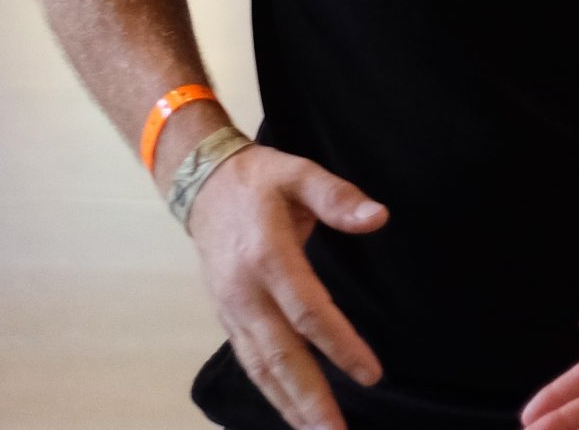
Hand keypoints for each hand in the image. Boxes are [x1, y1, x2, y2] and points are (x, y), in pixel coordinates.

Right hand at [185, 144, 388, 429]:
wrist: (201, 185)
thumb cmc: (260, 180)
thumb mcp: (299, 173)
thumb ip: (338, 197)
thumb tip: (378, 218)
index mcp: (266, 257)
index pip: (307, 311)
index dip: (339, 344)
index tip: (370, 374)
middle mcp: (244, 293)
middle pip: (280, 355)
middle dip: (310, 398)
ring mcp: (231, 310)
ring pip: (261, 368)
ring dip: (290, 406)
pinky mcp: (227, 318)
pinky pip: (251, 362)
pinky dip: (271, 392)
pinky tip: (294, 413)